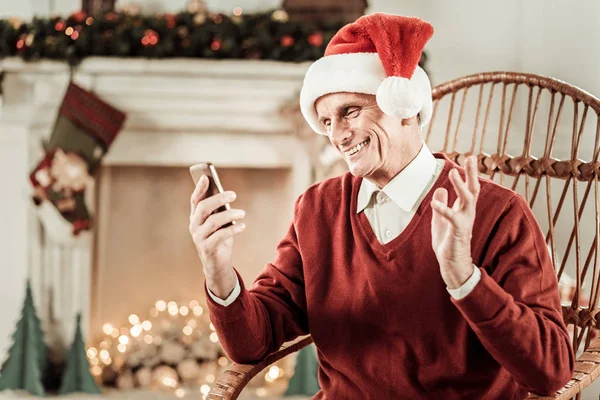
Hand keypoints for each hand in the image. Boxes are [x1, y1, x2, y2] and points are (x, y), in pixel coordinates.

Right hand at [189, 175, 245, 297]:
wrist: (217, 264)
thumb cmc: (220, 239)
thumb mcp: (219, 223)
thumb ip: (220, 210)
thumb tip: (226, 196)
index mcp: (196, 217)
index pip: (195, 200)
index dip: (199, 188)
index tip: (206, 177)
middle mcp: (194, 226)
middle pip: (203, 208)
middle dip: (218, 198)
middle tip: (233, 194)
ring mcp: (199, 238)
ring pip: (213, 221)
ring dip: (230, 214)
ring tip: (242, 213)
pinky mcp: (207, 248)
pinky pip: (220, 235)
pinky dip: (233, 229)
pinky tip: (242, 225)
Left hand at [430, 155, 479, 288]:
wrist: (452, 263)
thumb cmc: (449, 242)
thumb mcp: (441, 219)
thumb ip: (442, 203)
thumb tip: (440, 189)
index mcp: (463, 209)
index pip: (469, 187)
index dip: (469, 173)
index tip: (470, 158)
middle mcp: (467, 212)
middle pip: (472, 189)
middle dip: (472, 173)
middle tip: (471, 158)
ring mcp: (464, 221)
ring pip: (467, 199)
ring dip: (460, 185)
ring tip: (453, 172)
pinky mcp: (458, 231)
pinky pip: (452, 218)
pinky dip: (443, 209)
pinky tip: (435, 202)